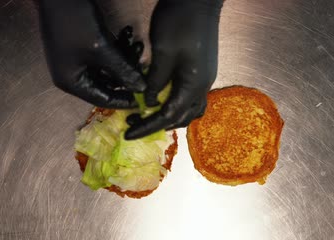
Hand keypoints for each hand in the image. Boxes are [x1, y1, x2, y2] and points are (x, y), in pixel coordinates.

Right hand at [38, 0, 145, 108]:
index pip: (103, 99)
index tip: (145, 99)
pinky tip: (128, 35)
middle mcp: (73, 75)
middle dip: (127, 74)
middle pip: (107, 84)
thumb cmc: (75, 21)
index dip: (125, 100)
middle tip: (145, 67)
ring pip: (108, 68)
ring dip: (124, 58)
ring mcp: (77, 60)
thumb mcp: (102, 49)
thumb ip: (123, 71)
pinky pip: (104, 55)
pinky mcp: (83, 47)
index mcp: (72, 82)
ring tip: (138, 46)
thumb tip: (141, 88)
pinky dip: (117, 48)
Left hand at [125, 0, 222, 139]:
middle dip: (158, 123)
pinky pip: (191, 97)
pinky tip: (161, 98)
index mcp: (194, 85)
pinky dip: (176, 103)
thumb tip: (147, 103)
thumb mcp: (163, 53)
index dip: (148, 126)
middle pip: (183, 117)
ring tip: (149, 114)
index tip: (129, 132)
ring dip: (170, 116)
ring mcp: (205, 78)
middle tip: (134, 122)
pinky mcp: (202, 70)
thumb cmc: (180, 23)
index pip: (169, 115)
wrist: (198, 1)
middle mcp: (203, 86)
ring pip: (191, 109)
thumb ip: (155, 81)